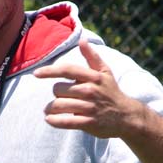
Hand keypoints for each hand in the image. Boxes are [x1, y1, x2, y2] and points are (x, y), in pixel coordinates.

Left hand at [34, 38, 162, 162]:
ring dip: (51, 109)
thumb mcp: (105, 72)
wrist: (126, 116)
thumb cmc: (111, 92)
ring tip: (50, 110)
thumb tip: (82, 40)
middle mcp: (90, 90)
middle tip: (62, 98)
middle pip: (58, 90)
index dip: (50, 71)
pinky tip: (49, 119)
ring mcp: (90, 107)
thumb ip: (92, 57)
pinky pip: (65, 121)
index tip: (36, 74)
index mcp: (93, 77)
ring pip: (59, 105)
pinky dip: (54, 121)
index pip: (67, 69)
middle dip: (56, 94)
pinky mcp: (89, 122)